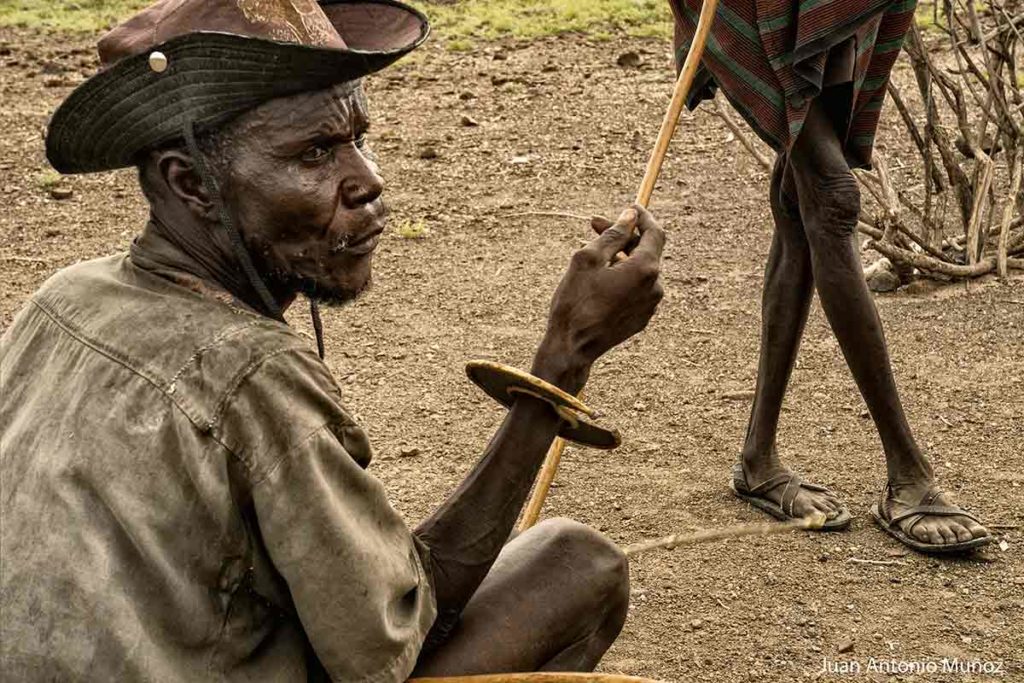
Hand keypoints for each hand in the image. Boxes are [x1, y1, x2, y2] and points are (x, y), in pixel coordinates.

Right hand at [532, 205, 665, 393]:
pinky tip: (598, 280)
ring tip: (591, 255)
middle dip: (624, 236)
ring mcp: (650, 305)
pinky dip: (622, 277)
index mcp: (645, 269)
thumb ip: (612, 234)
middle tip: (594, 225)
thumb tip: (630, 216)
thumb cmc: (575, 302)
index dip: (642, 216)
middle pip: (647, 250)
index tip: (628, 207)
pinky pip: (636, 289)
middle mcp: (655, 287)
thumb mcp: (587, 259)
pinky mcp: (641, 318)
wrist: (571, 347)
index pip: (655, 232)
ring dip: (621, 257)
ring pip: (640, 270)